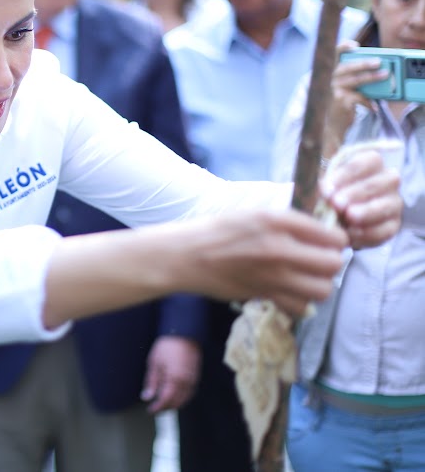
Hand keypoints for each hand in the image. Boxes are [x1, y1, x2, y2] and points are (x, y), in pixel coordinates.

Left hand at [141, 336, 200, 412]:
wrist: (184, 333)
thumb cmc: (167, 346)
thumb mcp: (154, 363)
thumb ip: (151, 382)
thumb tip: (147, 397)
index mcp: (174, 380)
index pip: (166, 401)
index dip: (157, 408)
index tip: (150, 410)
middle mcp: (186, 383)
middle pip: (177, 403)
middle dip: (166, 408)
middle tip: (156, 409)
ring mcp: (193, 380)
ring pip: (185, 399)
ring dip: (175, 404)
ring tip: (164, 404)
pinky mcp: (196, 376)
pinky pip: (190, 392)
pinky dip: (183, 398)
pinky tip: (176, 395)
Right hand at [187, 209, 346, 316]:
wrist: (186, 255)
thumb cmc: (218, 230)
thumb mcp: (254, 213)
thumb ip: (287, 223)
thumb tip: (318, 235)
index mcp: (278, 221)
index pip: (332, 236)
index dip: (335, 241)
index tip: (326, 243)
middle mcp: (280, 248)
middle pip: (333, 264)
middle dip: (331, 263)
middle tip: (318, 261)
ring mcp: (273, 275)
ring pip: (322, 289)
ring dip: (319, 284)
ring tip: (306, 278)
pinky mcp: (264, 295)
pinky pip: (300, 307)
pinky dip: (299, 302)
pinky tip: (289, 292)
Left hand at [321, 148, 401, 248]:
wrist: (337, 219)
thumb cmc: (332, 194)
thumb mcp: (328, 184)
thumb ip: (328, 184)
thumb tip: (327, 189)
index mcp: (373, 163)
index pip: (368, 161)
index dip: (347, 174)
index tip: (328, 187)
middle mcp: (389, 180)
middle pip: (376, 183)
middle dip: (354, 194)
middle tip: (337, 203)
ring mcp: (394, 203)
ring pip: (385, 206)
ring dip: (366, 211)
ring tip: (348, 217)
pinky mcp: (393, 225)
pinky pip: (385, 229)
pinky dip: (368, 232)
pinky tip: (352, 233)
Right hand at [324, 41, 386, 154]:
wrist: (328, 129)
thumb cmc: (336, 108)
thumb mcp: (340, 91)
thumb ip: (350, 80)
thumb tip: (371, 71)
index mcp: (326, 75)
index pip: (331, 57)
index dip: (341, 48)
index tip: (355, 45)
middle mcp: (326, 81)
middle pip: (346, 67)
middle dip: (363, 63)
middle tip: (378, 62)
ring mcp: (331, 91)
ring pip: (355, 80)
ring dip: (371, 78)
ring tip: (384, 75)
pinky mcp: (340, 101)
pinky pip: (359, 97)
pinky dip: (368, 102)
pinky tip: (372, 107)